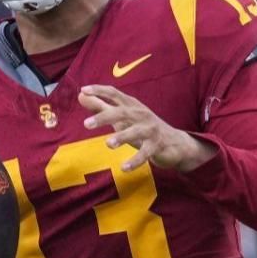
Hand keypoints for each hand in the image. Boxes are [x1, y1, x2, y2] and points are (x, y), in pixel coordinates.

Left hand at [79, 85, 216, 172]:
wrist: (176, 143)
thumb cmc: (143, 127)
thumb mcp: (122, 116)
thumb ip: (101, 106)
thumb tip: (80, 95)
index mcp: (131, 105)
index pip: (114, 93)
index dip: (100, 90)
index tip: (83, 90)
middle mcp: (141, 114)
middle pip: (122, 112)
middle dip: (104, 116)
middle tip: (86, 124)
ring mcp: (150, 129)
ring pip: (136, 131)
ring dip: (122, 136)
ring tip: (108, 144)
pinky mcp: (157, 145)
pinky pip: (145, 153)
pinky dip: (135, 161)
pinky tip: (124, 168)